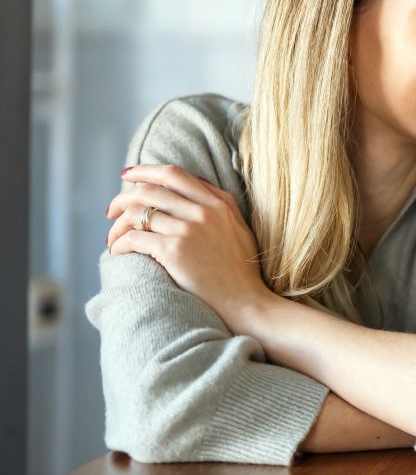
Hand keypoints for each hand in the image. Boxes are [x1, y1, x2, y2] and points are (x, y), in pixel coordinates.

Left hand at [107, 164, 272, 328]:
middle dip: (122, 196)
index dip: (145, 172)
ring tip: (113, 237)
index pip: (174, 174)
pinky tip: (117, 251)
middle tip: (110, 210)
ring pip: (137, 212)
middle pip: (150, 189)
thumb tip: (194, 189)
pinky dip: (119, 244)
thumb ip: (219, 207)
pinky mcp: (174, 251)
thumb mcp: (238, 229)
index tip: (129, 177)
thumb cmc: (241, 271)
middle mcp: (204, 211)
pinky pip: (134, 238)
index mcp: (219, 203)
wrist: (245, 302)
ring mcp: (189, 230)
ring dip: (117, 225)